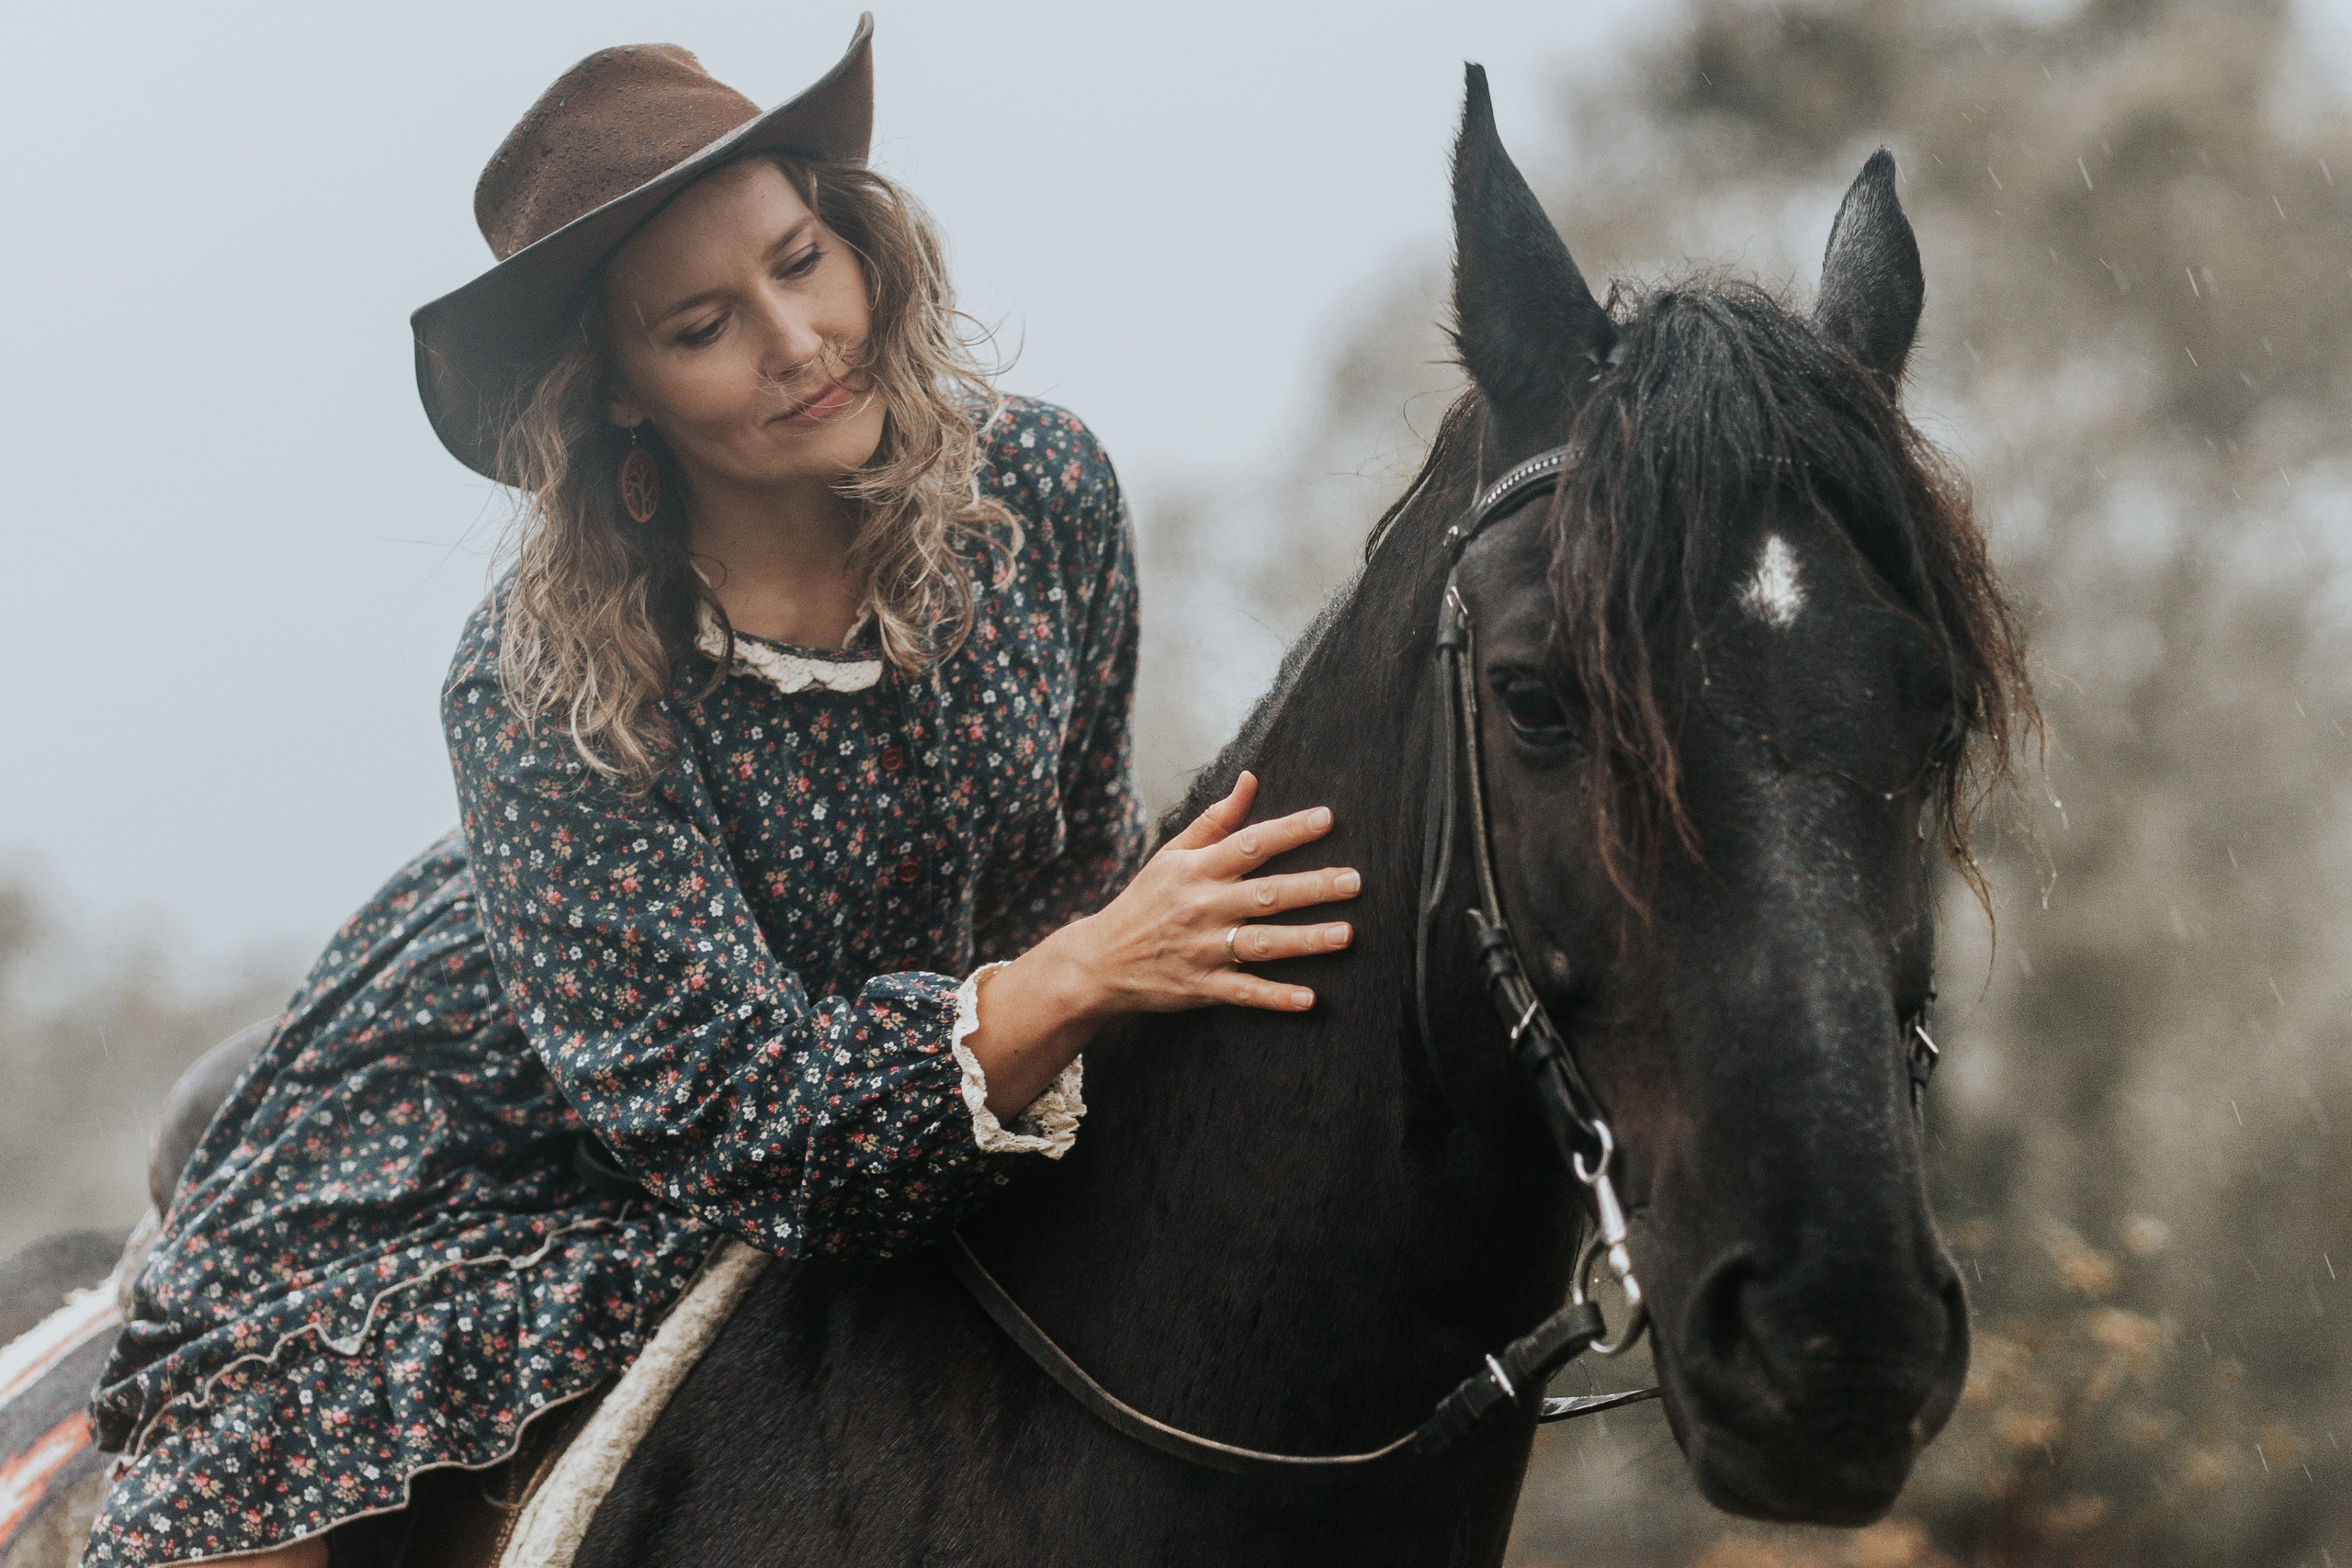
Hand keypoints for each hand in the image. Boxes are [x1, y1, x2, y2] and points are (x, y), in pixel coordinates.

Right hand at [960, 772, 1360, 1113]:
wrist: (1099, 960)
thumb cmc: (1143, 901)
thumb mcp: (1171, 854)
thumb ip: (1215, 820)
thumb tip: (1250, 780)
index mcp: (1197, 870)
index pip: (1250, 844)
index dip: (1289, 831)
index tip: (1327, 819)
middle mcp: (1203, 907)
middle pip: (1266, 894)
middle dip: (1312, 887)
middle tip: (1355, 882)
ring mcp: (1203, 949)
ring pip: (1263, 943)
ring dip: (1305, 940)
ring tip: (1346, 935)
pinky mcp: (1202, 987)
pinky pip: (1244, 992)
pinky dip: (1275, 997)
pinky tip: (1308, 999)